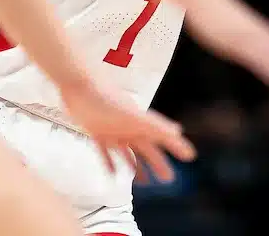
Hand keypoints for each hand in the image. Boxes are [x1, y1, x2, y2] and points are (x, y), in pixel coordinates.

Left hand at [60, 76, 195, 181]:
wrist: (79, 85)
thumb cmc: (107, 98)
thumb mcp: (134, 116)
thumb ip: (155, 125)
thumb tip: (178, 131)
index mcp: (141, 124)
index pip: (163, 139)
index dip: (176, 148)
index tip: (189, 157)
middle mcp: (130, 129)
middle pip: (148, 150)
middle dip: (158, 164)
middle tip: (168, 179)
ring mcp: (114, 132)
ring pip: (129, 154)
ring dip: (137, 167)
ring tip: (144, 182)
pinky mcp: (97, 133)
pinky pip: (105, 153)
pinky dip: (110, 164)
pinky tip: (112, 176)